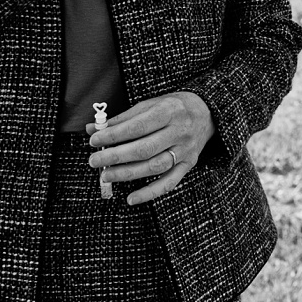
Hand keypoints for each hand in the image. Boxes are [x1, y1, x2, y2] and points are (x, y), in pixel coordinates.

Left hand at [87, 92, 214, 205]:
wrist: (208, 112)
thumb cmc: (175, 107)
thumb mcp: (151, 104)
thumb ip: (123, 118)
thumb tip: (93, 129)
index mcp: (169, 111)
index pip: (137, 126)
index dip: (114, 135)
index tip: (95, 140)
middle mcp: (180, 131)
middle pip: (145, 148)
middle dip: (116, 156)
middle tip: (95, 161)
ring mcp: (185, 150)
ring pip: (154, 167)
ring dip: (127, 173)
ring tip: (106, 175)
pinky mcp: (188, 164)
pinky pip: (168, 183)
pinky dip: (149, 193)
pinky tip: (131, 198)